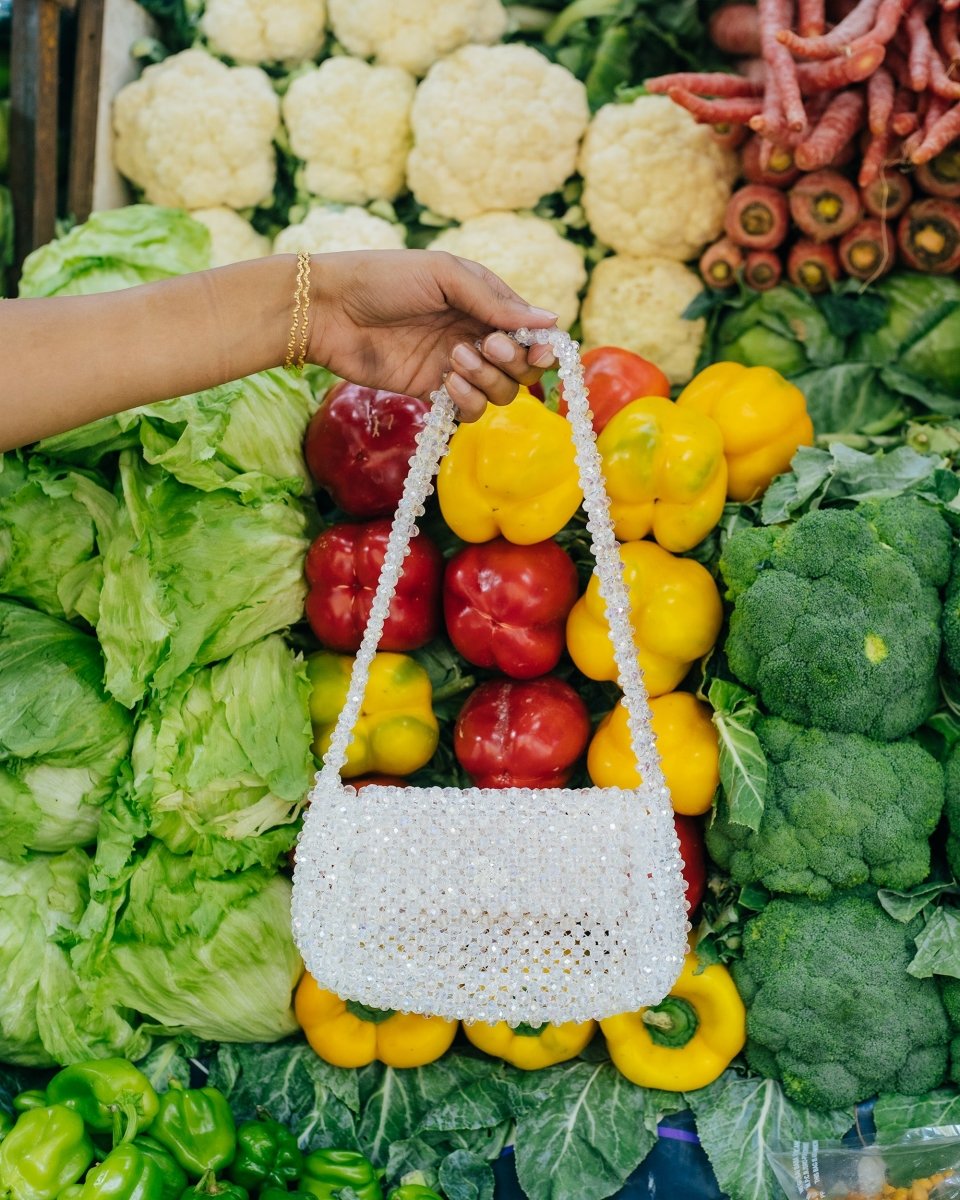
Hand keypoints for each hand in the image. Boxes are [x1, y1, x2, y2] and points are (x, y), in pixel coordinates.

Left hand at [308, 249, 558, 419]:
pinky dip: (468, 402)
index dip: (541, 346)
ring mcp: (455, 366)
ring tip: (454, 359)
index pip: (532, 331)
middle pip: (522, 368)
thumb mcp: (444, 276)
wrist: (329, 310)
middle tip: (488, 347)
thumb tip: (550, 321)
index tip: (537, 350)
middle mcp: (475, 335)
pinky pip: (469, 411)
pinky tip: (447, 383)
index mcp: (484, 302)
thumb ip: (494, 302)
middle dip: (514, 363)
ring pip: (500, 393)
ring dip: (487, 380)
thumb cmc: (384, 279)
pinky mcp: (433, 392)